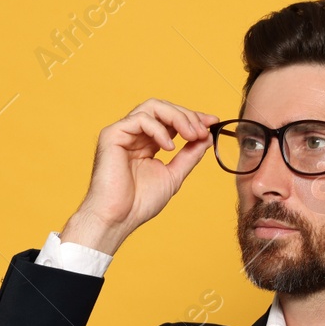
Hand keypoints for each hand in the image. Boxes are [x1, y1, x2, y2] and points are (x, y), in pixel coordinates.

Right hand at [61, 99, 221, 253]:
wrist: (118, 218)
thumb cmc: (139, 202)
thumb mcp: (174, 175)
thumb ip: (189, 155)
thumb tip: (207, 137)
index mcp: (147, 143)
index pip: (171, 120)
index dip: (192, 117)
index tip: (212, 122)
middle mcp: (135, 134)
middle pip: (163, 108)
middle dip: (187, 116)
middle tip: (202, 131)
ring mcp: (123, 132)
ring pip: (153, 107)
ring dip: (177, 117)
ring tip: (191, 135)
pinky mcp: (112, 134)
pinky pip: (140, 119)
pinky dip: (159, 130)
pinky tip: (169, 147)